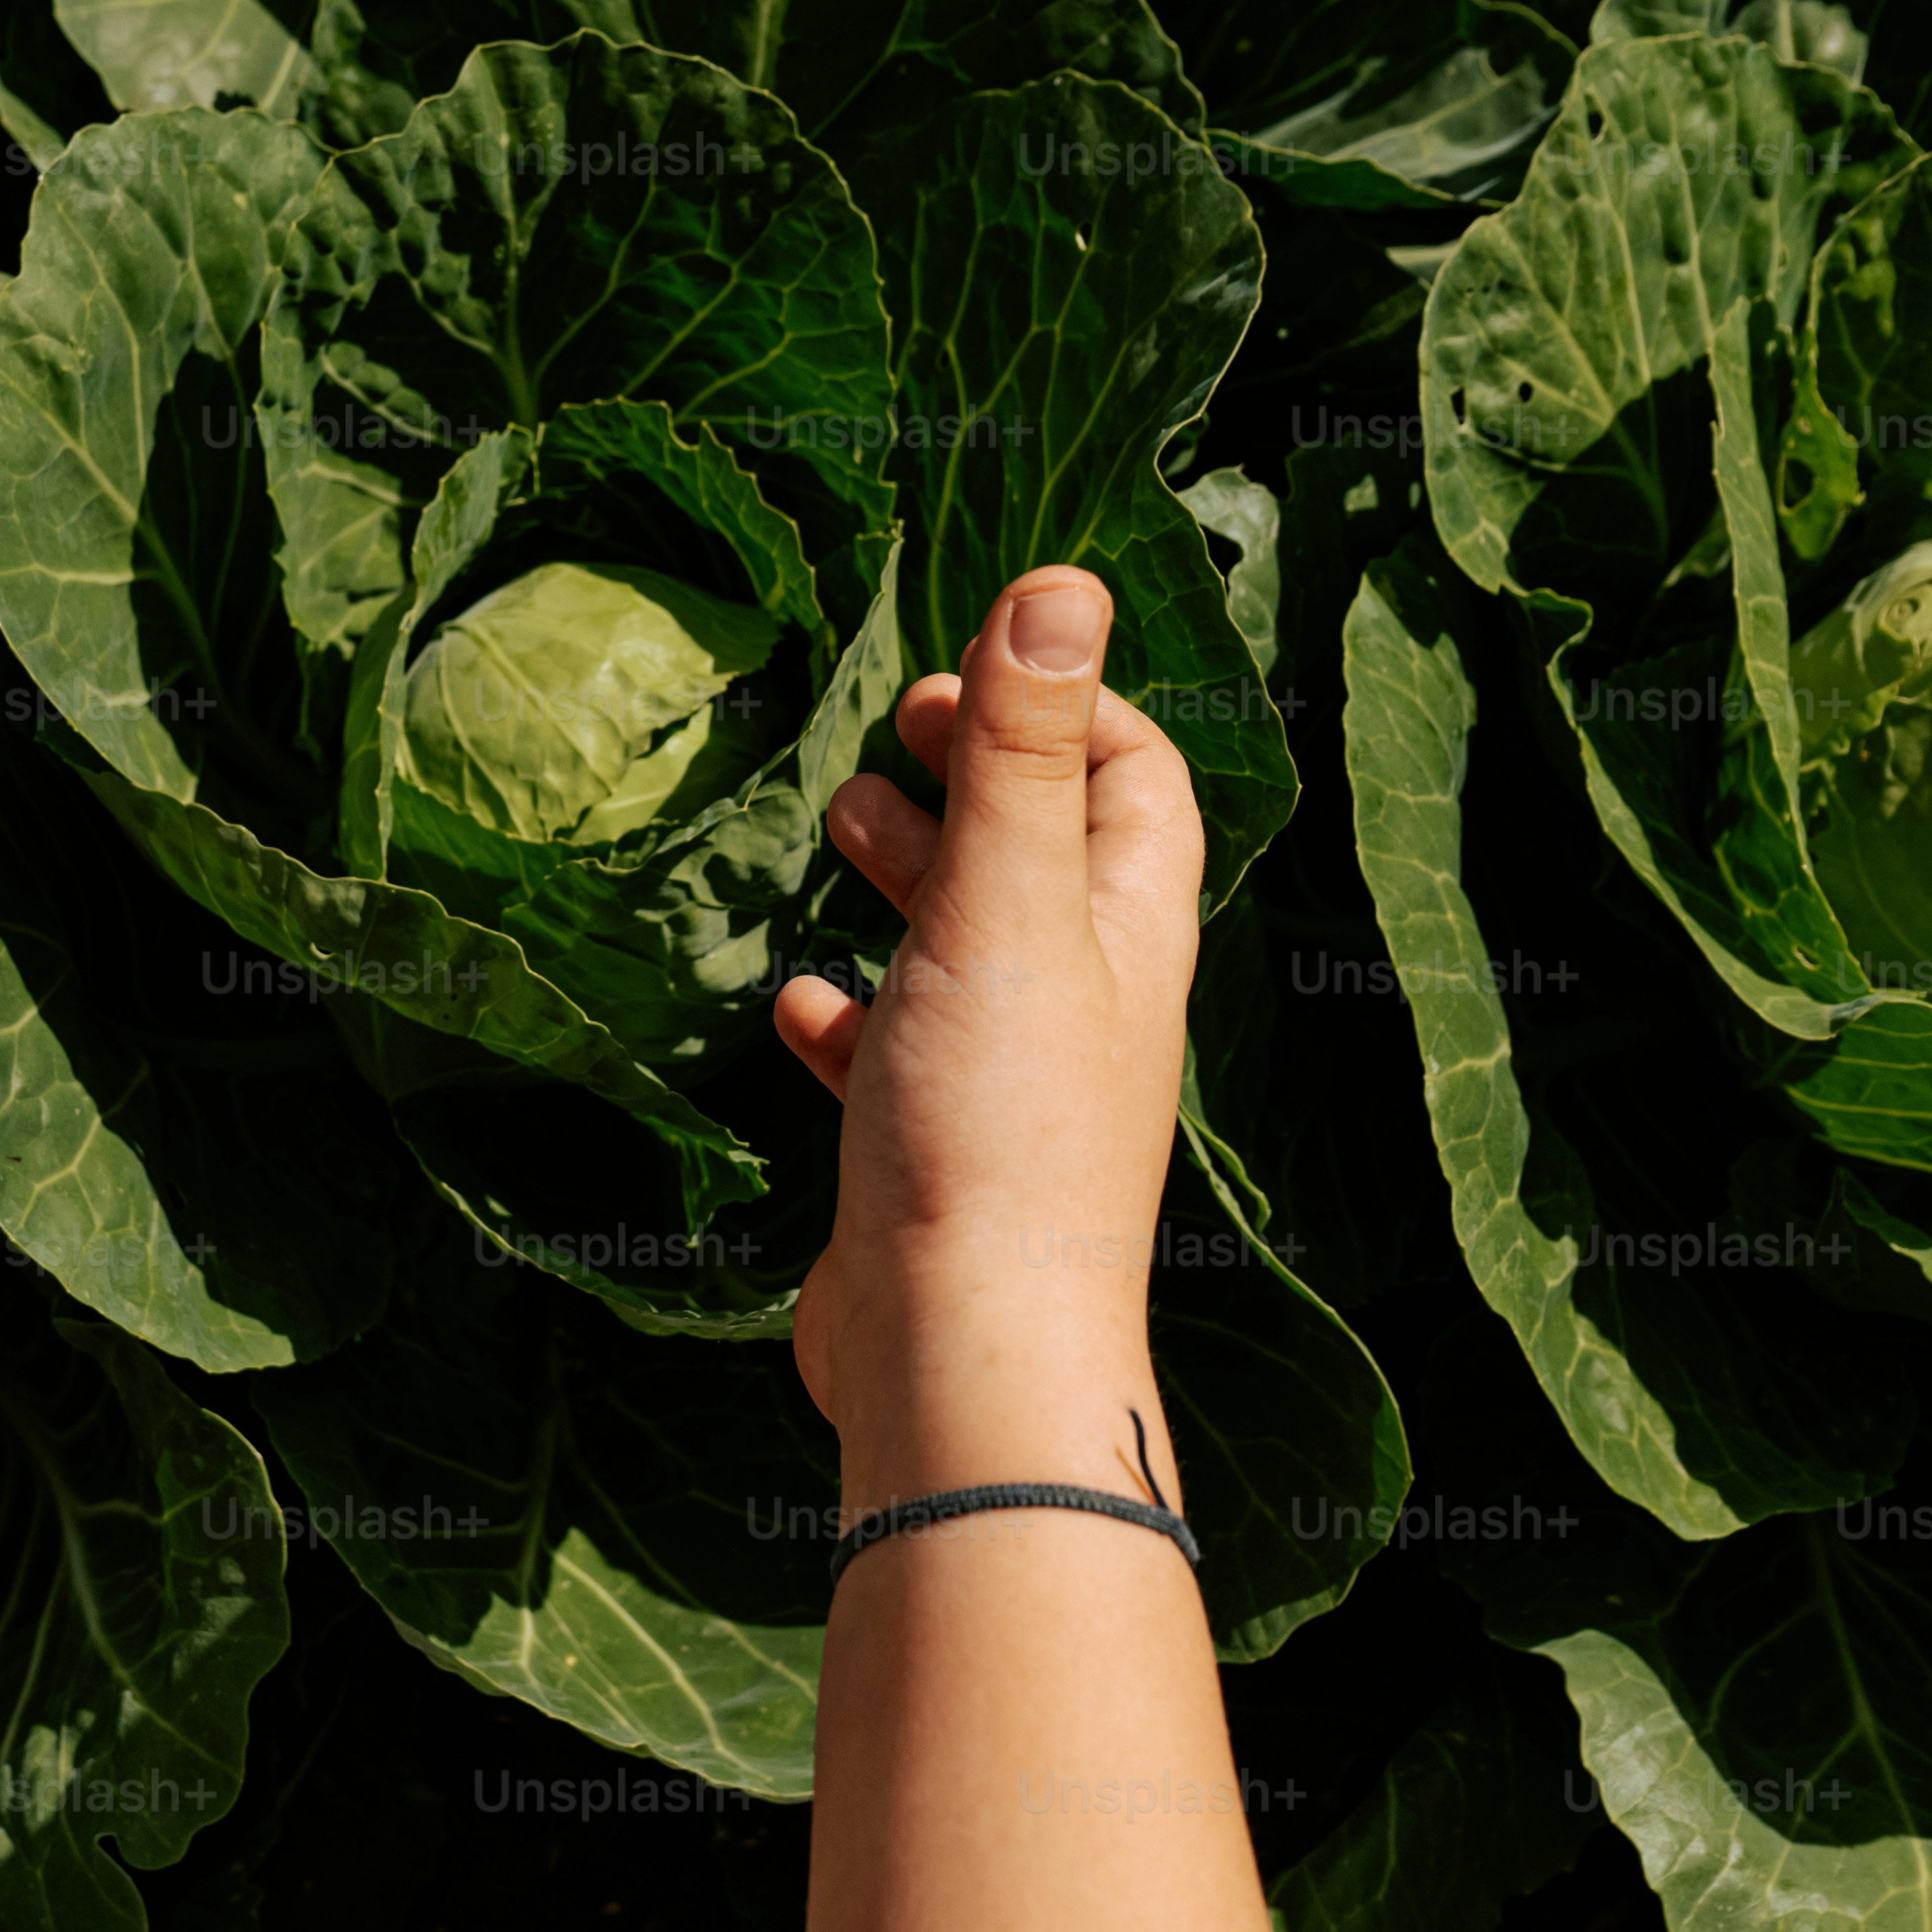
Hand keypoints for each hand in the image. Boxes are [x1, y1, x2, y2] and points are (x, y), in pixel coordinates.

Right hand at [769, 566, 1205, 1504]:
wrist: (963, 1350)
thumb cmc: (997, 1127)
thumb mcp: (1004, 905)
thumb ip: (1022, 747)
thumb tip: (1063, 580)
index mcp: (1122, 932)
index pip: (1138, 780)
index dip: (1072, 704)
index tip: (977, 667)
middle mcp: (1080, 1002)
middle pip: (1048, 852)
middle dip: (979, 774)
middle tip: (899, 725)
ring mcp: (1006, 1084)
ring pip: (966, 948)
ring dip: (910, 877)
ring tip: (839, 822)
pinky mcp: (928, 1155)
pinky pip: (891, 1058)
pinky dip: (846, 1013)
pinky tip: (794, 997)